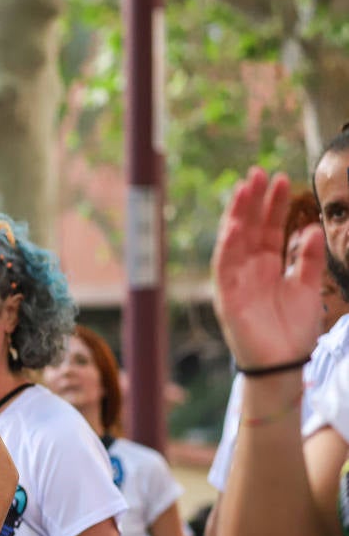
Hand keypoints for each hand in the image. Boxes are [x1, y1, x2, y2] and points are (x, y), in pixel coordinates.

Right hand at [213, 168, 324, 367]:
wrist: (284, 363)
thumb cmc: (294, 330)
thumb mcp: (309, 287)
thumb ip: (310, 258)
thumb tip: (312, 227)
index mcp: (268, 267)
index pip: (269, 229)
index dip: (274, 205)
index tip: (282, 179)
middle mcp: (249, 270)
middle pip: (250, 228)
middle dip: (254, 201)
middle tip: (260, 172)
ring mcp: (236, 281)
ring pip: (234, 240)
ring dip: (238, 214)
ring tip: (245, 188)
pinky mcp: (227, 296)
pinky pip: (224, 266)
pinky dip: (228, 244)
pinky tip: (236, 224)